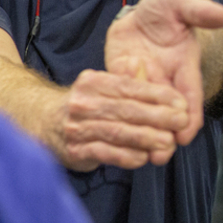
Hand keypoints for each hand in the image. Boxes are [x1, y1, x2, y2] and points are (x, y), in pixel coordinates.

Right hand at [57, 68, 189, 170]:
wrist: (42, 123)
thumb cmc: (82, 106)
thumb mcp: (99, 86)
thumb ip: (124, 79)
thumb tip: (142, 65)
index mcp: (92, 83)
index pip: (129, 87)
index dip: (158, 95)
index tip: (181, 103)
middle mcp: (82, 103)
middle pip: (126, 110)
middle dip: (158, 116)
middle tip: (181, 122)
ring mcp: (76, 128)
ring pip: (117, 132)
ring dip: (146, 138)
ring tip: (167, 142)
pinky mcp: (75, 150)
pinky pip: (105, 153)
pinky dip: (127, 156)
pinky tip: (143, 158)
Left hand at [105, 0, 222, 145]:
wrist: (140, 10)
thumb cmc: (166, 8)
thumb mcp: (181, 4)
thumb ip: (198, 11)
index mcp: (183, 66)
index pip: (189, 96)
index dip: (189, 117)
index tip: (185, 136)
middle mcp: (164, 78)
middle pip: (166, 112)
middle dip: (164, 134)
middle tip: (159, 156)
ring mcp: (141, 79)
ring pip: (142, 111)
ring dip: (140, 131)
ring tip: (137, 154)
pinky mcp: (119, 76)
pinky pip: (119, 98)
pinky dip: (117, 114)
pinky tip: (110, 132)